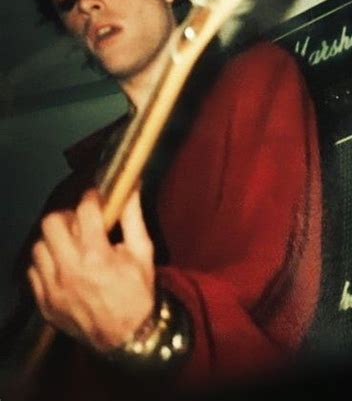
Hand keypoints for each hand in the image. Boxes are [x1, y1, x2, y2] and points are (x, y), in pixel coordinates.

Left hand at [28, 188, 154, 350]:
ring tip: (71, 245)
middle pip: (52, 223)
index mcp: (97, 256)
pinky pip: (33, 271)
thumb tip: (131, 186)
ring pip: (40, 245)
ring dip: (55, 240)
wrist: (128, 339)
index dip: (92, 198)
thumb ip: (133, 217)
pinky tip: (62, 265)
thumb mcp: (142, 253)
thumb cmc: (137, 293)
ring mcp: (54, 288)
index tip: (96, 198)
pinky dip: (46, 263)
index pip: (84, 210)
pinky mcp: (45, 302)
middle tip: (81, 223)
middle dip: (68, 217)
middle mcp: (70, 270)